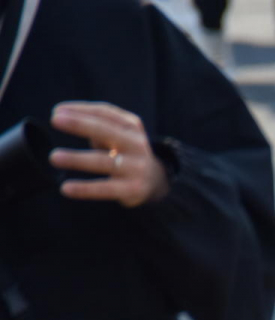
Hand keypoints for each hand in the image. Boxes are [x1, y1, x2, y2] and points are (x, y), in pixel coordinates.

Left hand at [49, 102, 168, 207]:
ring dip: (77, 159)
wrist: (156, 181)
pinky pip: (106, 188)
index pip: (106, 113)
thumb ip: (97, 124)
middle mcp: (137, 144)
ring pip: (104, 161)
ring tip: (54, 157)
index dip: (82, 110)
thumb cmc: (126, 151)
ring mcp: (137, 167)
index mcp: (132, 127)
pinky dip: (85, 188)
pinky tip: (66, 188)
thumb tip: (65, 117)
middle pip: (107, 131)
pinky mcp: (133, 189)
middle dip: (80, 124)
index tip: (57, 111)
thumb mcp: (118, 133)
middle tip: (55, 120)